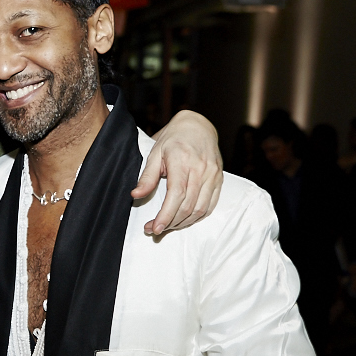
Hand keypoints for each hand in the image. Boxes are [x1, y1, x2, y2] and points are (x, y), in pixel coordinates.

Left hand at [133, 110, 222, 234]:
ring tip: (167, 226)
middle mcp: (201, 169)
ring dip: (183, 223)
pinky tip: (183, 219)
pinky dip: (197, 217)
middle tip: (155, 229)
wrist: (198, 125)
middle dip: (170, 223)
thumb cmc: (174, 139)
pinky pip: (210, 205)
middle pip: (188, 206)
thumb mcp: (155, 152)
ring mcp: (213, 175)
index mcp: (182, 161)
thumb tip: (135, 195)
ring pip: (200, 209)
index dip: (166, 215)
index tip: (155, 228)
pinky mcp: (219, 179)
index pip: (176, 195)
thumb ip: (147, 177)